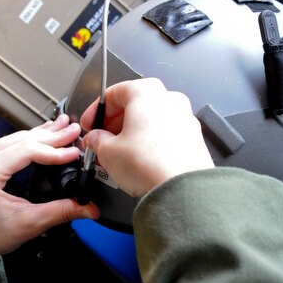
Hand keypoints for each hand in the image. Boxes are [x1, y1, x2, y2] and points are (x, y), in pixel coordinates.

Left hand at [0, 114, 98, 265]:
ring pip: (14, 138)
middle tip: (74, 130)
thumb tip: (88, 207)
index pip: (28, 151)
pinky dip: (26, 140)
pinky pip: (6, 143)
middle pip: (22, 140)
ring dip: (40, 134)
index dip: (54, 151)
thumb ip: (61, 211)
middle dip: (51, 136)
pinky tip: (42, 134)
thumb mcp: (29, 223)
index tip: (74, 152)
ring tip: (63, 127)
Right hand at [80, 78, 213, 197]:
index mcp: (146, 93)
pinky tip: (138, 159)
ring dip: (131, 132)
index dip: (96, 111)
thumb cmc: (149, 165)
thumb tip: (95, 139)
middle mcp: (169, 99)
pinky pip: (164, 133)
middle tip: (101, 140)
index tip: (89, 125)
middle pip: (134, 105)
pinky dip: (149, 141)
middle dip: (113, 123)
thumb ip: (97, 140)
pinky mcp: (192, 138)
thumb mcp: (107, 151)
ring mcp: (184, 118)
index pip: (114, 93)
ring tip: (118, 153)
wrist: (181, 190)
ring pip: (150, 119)